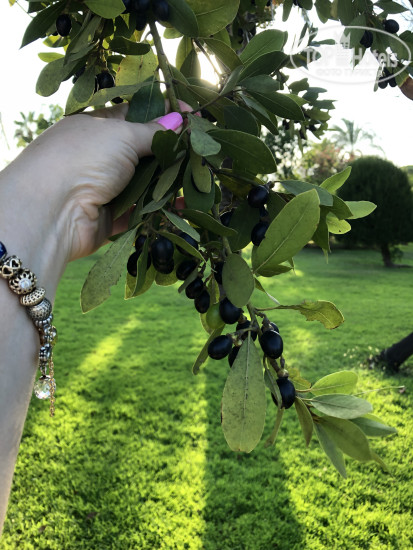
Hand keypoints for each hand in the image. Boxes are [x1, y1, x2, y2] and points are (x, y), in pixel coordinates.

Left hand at [4, 102, 186, 262]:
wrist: (52, 212)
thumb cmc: (83, 159)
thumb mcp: (121, 135)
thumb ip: (153, 132)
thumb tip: (179, 120)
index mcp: (98, 126)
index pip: (137, 114)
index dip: (165, 112)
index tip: (193, 113)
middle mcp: (101, 155)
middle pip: (144, 150)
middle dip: (172, 149)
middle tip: (202, 147)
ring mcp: (106, 186)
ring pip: (146, 181)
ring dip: (170, 179)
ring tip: (199, 174)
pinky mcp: (112, 216)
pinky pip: (142, 210)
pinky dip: (162, 207)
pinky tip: (183, 202)